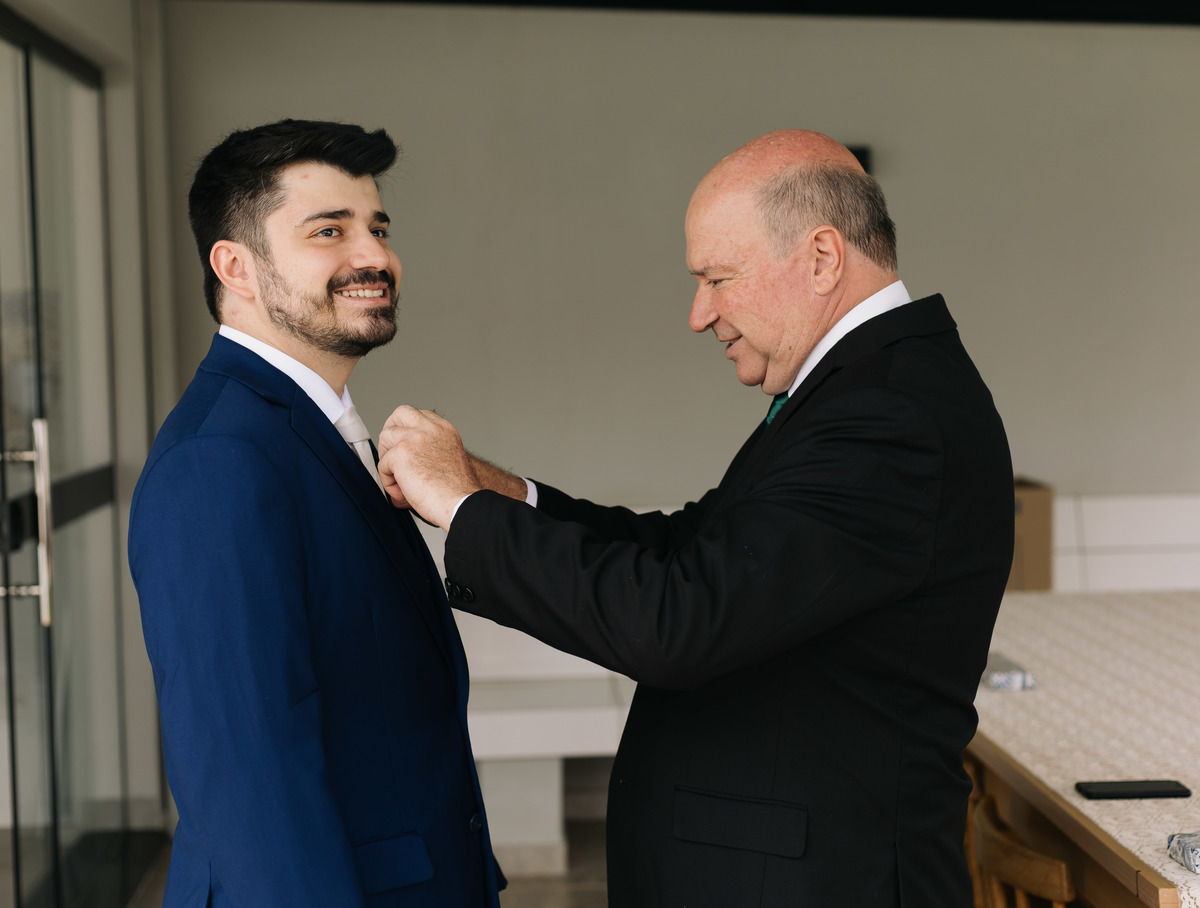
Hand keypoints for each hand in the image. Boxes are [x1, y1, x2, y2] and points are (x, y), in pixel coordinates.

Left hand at [377, 406, 481, 529]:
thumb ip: (428, 451)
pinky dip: (389, 483)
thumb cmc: (456, 492)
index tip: (405, 447)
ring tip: (401, 483)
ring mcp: (414, 438)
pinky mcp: (401, 453)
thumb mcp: (447, 460)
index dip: (406, 430)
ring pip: (385, 438)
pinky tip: (404, 494)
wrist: (460, 503)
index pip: (418, 415)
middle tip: (392, 457)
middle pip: (399, 414)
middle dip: (391, 433)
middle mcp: (430, 429)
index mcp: (444, 430)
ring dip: (388, 462)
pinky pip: (383, 465)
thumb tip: (403, 464)